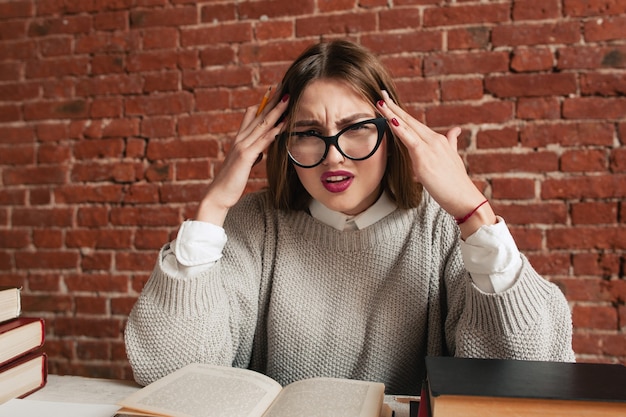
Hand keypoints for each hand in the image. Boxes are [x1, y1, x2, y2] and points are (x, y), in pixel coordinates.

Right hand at [196, 91, 288, 225]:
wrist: (218, 195)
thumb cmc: (231, 182)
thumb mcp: (242, 164)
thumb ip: (251, 154)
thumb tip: (259, 152)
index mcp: (239, 140)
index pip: (251, 116)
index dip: (263, 103)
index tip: (274, 92)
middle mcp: (240, 139)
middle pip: (259, 115)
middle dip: (271, 100)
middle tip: (282, 86)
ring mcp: (242, 146)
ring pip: (262, 125)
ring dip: (276, 111)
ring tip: (287, 99)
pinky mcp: (245, 156)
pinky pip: (262, 141)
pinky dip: (273, 132)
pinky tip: (283, 125)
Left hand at [376, 91, 494, 236]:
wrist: (464, 198)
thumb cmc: (455, 183)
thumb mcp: (453, 158)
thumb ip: (451, 142)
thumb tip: (455, 130)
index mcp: (438, 140)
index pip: (415, 124)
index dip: (401, 112)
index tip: (389, 102)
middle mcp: (434, 140)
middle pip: (410, 120)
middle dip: (394, 107)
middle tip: (381, 94)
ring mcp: (430, 148)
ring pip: (408, 126)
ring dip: (392, 113)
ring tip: (380, 102)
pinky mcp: (425, 158)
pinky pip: (409, 139)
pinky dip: (399, 128)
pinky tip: (391, 120)